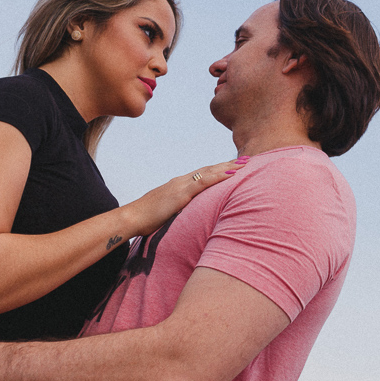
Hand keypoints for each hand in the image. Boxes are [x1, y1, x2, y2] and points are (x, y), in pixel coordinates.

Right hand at [124, 157, 246, 235]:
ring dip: (228, 168)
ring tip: (246, 164)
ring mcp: (181, 186)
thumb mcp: (167, 214)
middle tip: (248, 160)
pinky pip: (203, 183)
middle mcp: (181, 182)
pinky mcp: (180, 194)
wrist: (131, 218)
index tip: (235, 167)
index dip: (219, 170)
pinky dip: (219, 177)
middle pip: (209, 170)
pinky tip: (232, 175)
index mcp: (179, 186)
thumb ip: (178, 211)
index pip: (203, 175)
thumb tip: (188, 217)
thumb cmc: (147, 220)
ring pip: (209, 173)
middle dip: (228, 165)